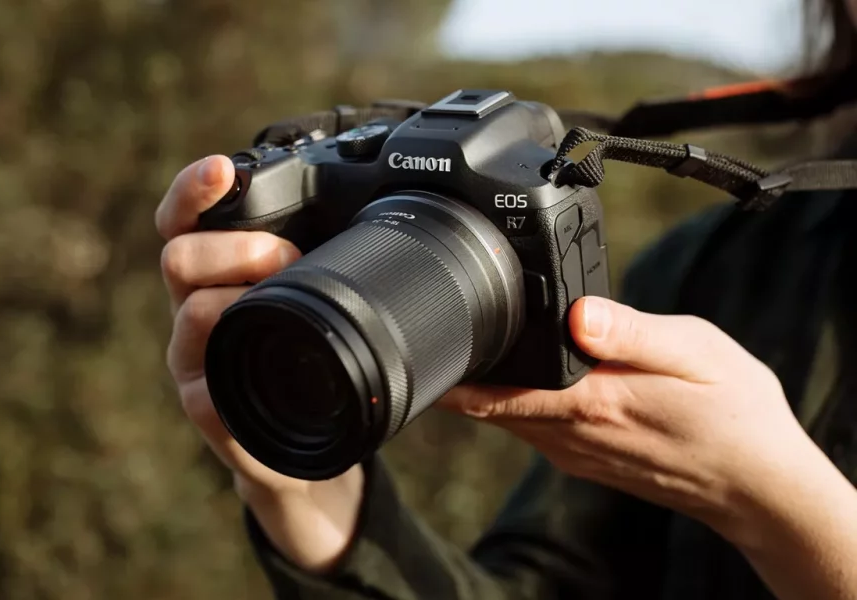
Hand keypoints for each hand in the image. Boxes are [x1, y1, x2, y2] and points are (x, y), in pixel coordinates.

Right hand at [156, 155, 364, 572]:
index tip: (222, 168)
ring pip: (192, 315)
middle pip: (179, 257)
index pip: (183, 220)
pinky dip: (241, 376)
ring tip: (291, 312)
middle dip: (238, 248)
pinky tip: (268, 372)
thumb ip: (327, 257)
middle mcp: (196, 310)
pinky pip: (208, 394)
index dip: (194, 189)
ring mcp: (196, 362)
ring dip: (243, 302)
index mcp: (220, 275)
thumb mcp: (323, 300)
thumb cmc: (316, 361)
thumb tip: (383, 205)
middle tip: (286, 255)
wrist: (311, 451)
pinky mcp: (211, 412)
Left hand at [440, 296, 820, 541]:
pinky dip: (518, 402)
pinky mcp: (586, 459)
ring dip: (488, 386)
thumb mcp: (696, 353)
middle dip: (464, 372)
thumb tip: (576, 313)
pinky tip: (529, 376)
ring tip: (477, 344)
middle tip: (443, 328)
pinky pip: (533, 427)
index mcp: (590, 404)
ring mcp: (576, 453)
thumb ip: (631, 333)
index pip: (495, 394)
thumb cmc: (734, 415)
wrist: (759, 487)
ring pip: (509, 417)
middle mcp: (572, 436)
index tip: (426, 342)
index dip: (454, 371)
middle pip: (490, 405)